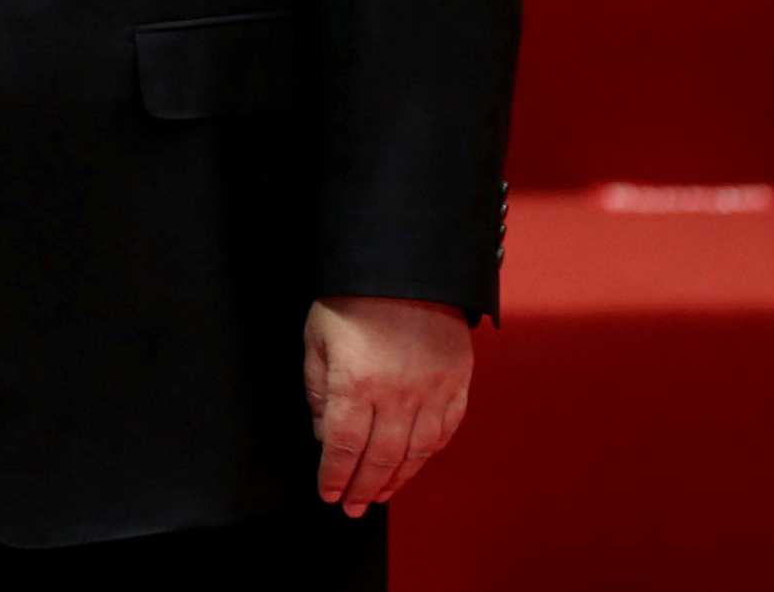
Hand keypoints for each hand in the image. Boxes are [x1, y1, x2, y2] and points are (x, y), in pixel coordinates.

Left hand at [304, 294, 474, 516]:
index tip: (328, 494)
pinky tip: (414, 463)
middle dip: (363, 488)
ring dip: (397, 479)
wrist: (406, 265)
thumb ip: (319, 388)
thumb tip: (324, 432)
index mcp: (358, 382)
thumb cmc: (352, 298)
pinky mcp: (457, 382)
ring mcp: (432, 391)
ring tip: (380, 495)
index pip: (345, 446)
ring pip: (416, 451)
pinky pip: (445, 430)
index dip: (336, 475)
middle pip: (380, 457)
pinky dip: (429, 454)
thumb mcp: (317, 336)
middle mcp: (398, 394)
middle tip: (352, 508)